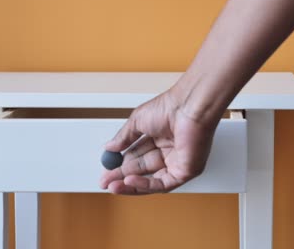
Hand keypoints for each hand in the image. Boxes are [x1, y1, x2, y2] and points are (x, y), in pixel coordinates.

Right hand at [99, 89, 218, 193]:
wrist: (188, 108)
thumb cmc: (171, 107)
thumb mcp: (137, 121)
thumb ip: (123, 137)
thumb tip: (109, 148)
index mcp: (160, 138)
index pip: (137, 156)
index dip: (120, 165)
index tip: (106, 171)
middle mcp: (169, 152)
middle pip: (142, 170)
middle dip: (121, 177)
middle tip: (106, 182)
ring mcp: (178, 163)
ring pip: (151, 181)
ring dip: (130, 185)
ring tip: (113, 186)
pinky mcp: (185, 172)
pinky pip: (162, 184)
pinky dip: (144, 185)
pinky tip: (129, 181)